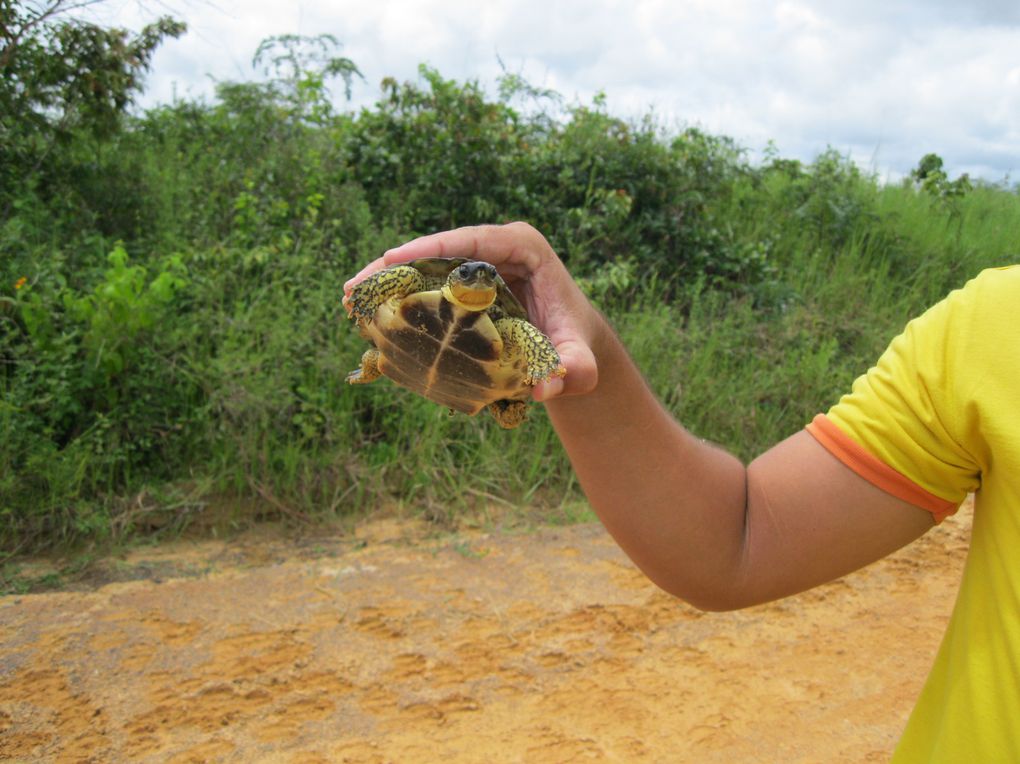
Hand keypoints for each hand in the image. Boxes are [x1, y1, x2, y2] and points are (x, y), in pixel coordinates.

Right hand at [343, 222, 598, 399]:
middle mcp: (497, 247)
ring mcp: (478, 262)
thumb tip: (544, 388)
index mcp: (525, 247)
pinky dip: (398, 296)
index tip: (393, 257)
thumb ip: (571, 371)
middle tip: (356, 287)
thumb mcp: (580, 362)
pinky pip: (426, 282)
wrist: (573, 346)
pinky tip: (367, 314)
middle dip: (393, 264)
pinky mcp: (464, 280)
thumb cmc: (576, 346)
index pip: (474, 240)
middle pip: (438, 247)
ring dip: (386, 280)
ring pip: (425, 264)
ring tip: (349, 299)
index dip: (430, 245)